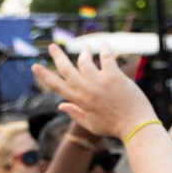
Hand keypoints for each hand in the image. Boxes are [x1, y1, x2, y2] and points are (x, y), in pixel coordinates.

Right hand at [32, 44, 155, 140]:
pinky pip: (106, 57)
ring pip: (85, 60)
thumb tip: (60, 105)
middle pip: (67, 69)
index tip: (35, 66)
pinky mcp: (114, 77)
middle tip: (52, 46)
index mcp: (80, 102)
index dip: (45, 76)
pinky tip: (104, 45)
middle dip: (57, 56)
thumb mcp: (91, 124)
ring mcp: (100, 82)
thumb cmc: (115, 128)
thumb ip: (75, 113)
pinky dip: (104, 49)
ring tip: (84, 47)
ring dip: (83, 51)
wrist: (136, 127)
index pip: (58, 87)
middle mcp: (87, 90)